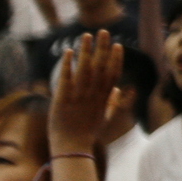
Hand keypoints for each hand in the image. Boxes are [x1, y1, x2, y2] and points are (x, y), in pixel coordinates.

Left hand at [49, 33, 123, 154]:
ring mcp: (78, 97)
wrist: (71, 149)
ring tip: (86, 35)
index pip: (112, 74)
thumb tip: (118, 90)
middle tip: (103, 31)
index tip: (117, 45)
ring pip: (84, 69)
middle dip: (102, 48)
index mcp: (103, 99)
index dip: (115, 59)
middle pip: (100, 67)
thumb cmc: (86, 135)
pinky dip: (68, 64)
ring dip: (86, 51)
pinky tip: (69, 51)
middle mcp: (93, 95)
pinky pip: (66, 78)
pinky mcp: (62, 99)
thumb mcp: (104, 119)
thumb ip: (112, 103)